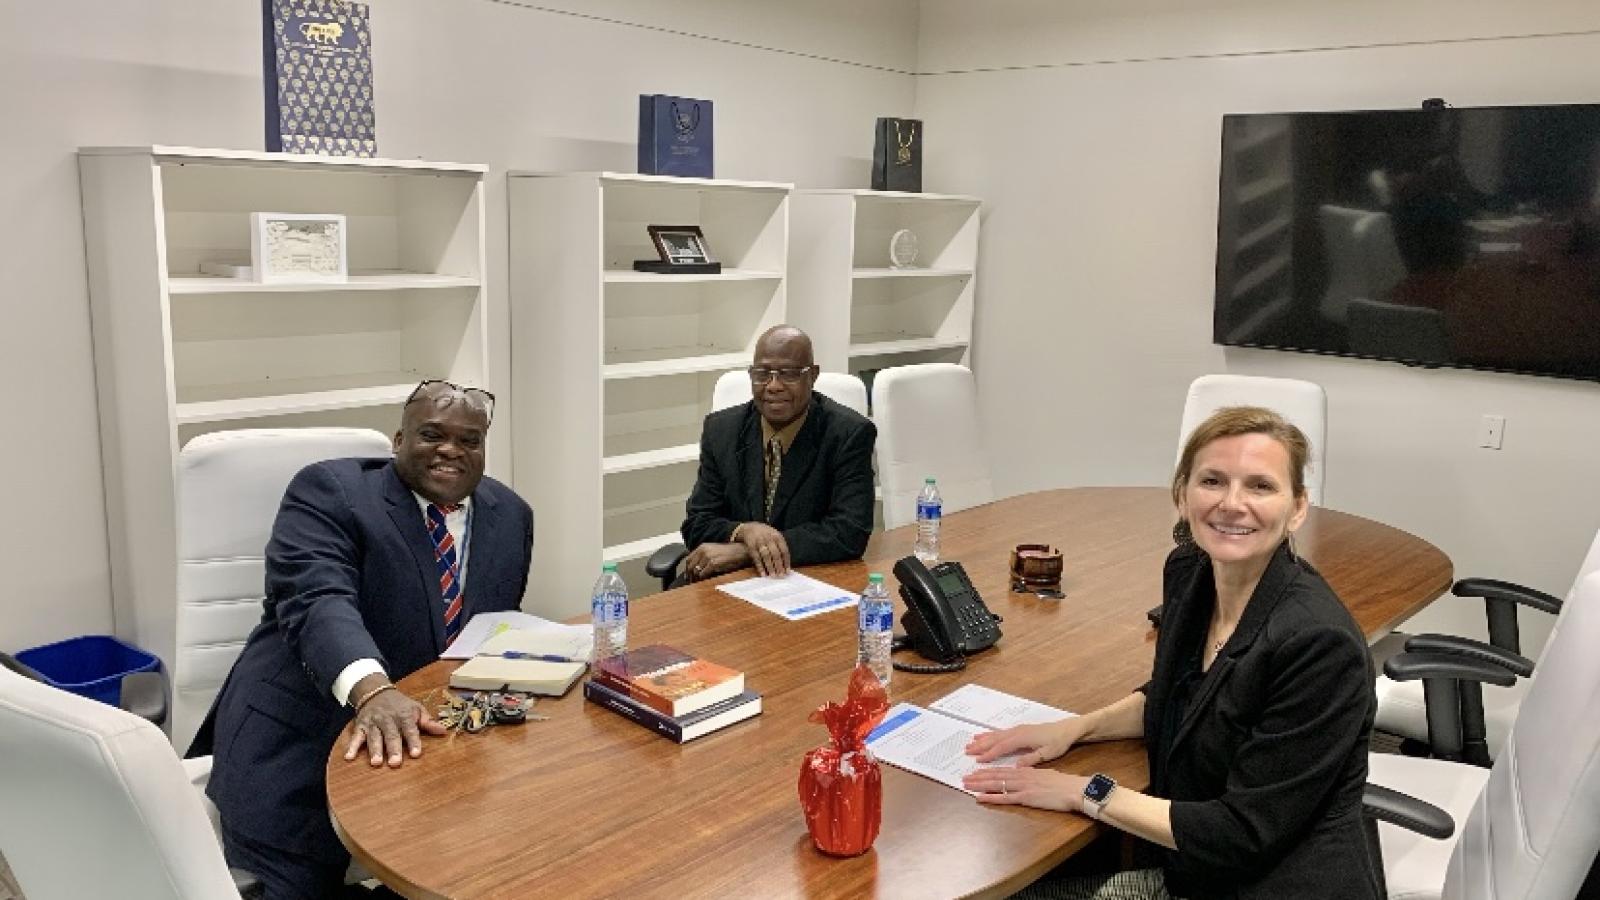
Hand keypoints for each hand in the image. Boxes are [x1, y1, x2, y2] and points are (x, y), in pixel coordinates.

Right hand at [343, 680, 446, 767]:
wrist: (376, 692)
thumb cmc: (400, 705)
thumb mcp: (416, 709)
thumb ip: (428, 722)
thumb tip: (443, 731)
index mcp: (404, 716)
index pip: (410, 730)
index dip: (413, 741)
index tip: (416, 754)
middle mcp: (388, 720)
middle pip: (391, 735)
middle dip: (393, 749)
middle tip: (395, 763)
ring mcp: (373, 723)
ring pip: (374, 737)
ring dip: (374, 750)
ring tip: (376, 763)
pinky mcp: (361, 726)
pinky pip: (356, 737)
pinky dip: (352, 746)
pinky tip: (349, 757)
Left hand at [682, 543, 749, 581]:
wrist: (740, 551)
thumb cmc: (728, 553)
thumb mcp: (713, 551)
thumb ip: (704, 557)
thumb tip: (697, 568)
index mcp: (702, 547)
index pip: (688, 559)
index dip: (687, 568)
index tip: (687, 575)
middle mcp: (703, 550)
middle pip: (690, 565)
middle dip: (690, 575)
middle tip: (691, 581)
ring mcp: (708, 556)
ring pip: (696, 571)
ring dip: (697, 578)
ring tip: (698, 581)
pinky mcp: (713, 563)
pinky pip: (703, 573)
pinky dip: (703, 578)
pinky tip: (705, 579)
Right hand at [735, 523, 790, 576]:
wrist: (750, 527)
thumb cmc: (765, 534)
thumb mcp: (774, 535)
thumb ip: (780, 546)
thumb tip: (786, 563)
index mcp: (777, 536)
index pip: (784, 550)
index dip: (786, 562)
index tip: (788, 571)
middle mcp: (769, 539)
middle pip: (776, 554)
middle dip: (779, 566)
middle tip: (781, 576)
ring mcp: (760, 542)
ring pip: (766, 556)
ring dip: (770, 567)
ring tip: (773, 576)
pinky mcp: (751, 546)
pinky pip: (756, 558)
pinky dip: (760, 566)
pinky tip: (763, 574)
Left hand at [963, 766, 1088, 812]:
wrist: (1074, 789)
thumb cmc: (1063, 783)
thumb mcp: (1045, 773)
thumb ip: (1032, 773)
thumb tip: (1024, 773)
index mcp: (1026, 770)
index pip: (1002, 769)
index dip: (987, 770)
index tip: (975, 771)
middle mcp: (1021, 776)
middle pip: (995, 775)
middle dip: (978, 776)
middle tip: (964, 777)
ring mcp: (1023, 786)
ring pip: (996, 784)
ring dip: (980, 785)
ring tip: (966, 785)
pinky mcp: (1026, 797)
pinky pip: (1005, 797)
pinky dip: (991, 797)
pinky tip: (980, 798)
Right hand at [965, 717, 1087, 765]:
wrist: (1067, 729)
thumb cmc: (1058, 742)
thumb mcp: (1047, 754)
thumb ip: (1030, 759)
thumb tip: (1016, 766)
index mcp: (1022, 738)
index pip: (1002, 747)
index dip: (989, 754)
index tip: (978, 761)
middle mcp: (1017, 732)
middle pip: (995, 739)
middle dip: (980, 746)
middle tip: (966, 751)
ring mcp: (1017, 729)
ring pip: (996, 734)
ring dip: (983, 739)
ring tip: (970, 743)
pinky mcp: (1019, 730)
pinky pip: (1001, 732)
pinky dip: (990, 734)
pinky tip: (985, 736)